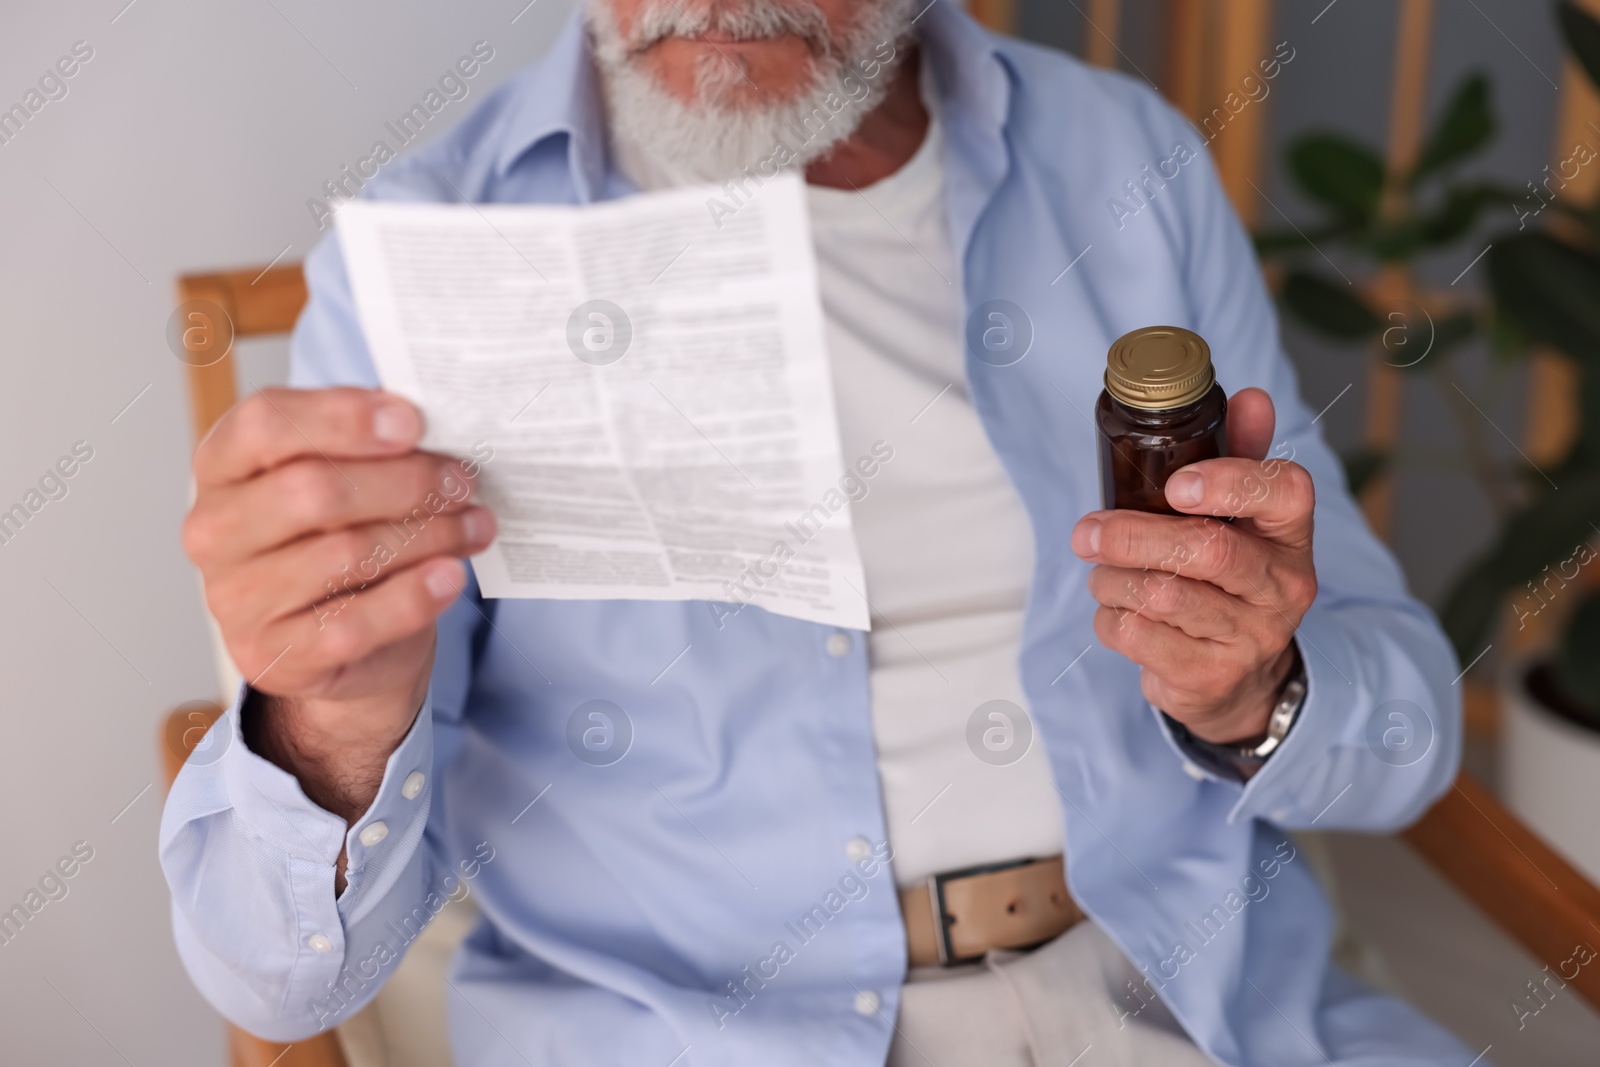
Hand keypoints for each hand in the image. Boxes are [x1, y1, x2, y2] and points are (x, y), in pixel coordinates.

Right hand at [182, 388, 494, 819]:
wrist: (342, 641)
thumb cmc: (340, 535)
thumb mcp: (343, 477)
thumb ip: (365, 445)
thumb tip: (427, 418)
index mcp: (223, 465)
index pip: (265, 423)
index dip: (343, 417)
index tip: (413, 422)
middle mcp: (214, 530)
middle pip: (312, 490)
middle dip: (404, 482)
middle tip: (462, 481)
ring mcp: (235, 599)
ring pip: (344, 555)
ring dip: (427, 536)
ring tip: (476, 526)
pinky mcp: (274, 656)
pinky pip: (353, 624)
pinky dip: (413, 597)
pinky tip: (451, 576)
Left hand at [1071, 388, 1315, 744]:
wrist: (1238, 679)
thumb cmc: (1228, 579)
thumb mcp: (1241, 520)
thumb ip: (1242, 456)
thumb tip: (1250, 396)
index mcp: (1290, 534)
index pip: (1285, 491)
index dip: (1230, 481)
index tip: (1176, 484)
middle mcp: (1282, 586)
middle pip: (1207, 549)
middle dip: (1132, 535)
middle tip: (1084, 532)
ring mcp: (1251, 636)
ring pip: (1164, 595)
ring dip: (1111, 578)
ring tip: (1100, 571)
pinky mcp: (1210, 676)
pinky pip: (1140, 637)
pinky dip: (1110, 618)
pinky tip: (1114, 609)